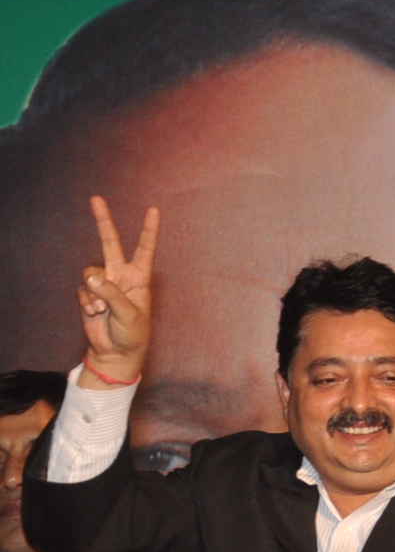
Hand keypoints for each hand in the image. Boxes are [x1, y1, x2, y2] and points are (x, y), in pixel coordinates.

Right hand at [77, 196, 159, 385]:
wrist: (116, 352)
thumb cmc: (133, 334)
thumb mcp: (129, 314)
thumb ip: (111, 294)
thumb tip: (92, 278)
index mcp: (140, 278)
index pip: (145, 249)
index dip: (148, 230)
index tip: (153, 209)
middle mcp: (121, 276)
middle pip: (110, 243)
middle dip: (103, 221)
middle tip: (96, 198)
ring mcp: (104, 283)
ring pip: (90, 272)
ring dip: (93, 292)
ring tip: (102, 310)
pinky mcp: (89, 294)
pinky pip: (83, 289)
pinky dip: (87, 302)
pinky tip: (95, 314)